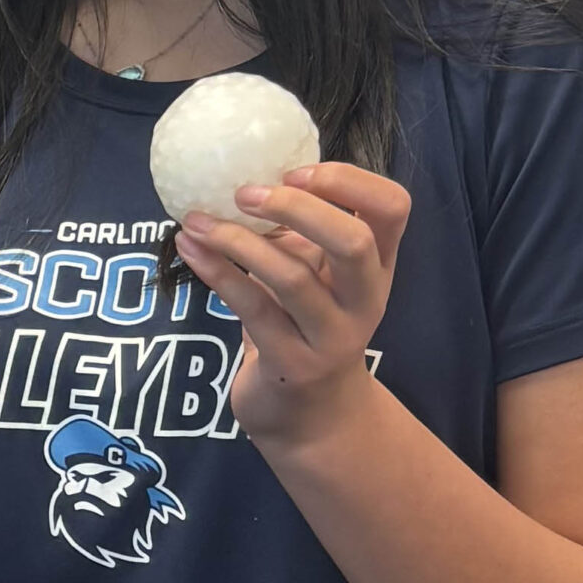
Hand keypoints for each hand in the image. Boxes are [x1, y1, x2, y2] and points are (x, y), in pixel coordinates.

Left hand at [173, 162, 409, 449]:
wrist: (310, 415)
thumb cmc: (304, 325)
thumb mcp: (316, 274)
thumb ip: (301, 230)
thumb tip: (246, 167)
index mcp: (377, 265)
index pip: (393, 208)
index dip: (349, 180)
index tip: (294, 170)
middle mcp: (365, 299)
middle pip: (352, 242)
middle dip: (297, 209)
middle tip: (243, 192)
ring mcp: (332, 336)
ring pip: (292, 277)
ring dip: (236, 240)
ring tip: (195, 220)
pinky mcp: (293, 364)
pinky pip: (251, 308)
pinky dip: (215, 271)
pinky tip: (189, 247)